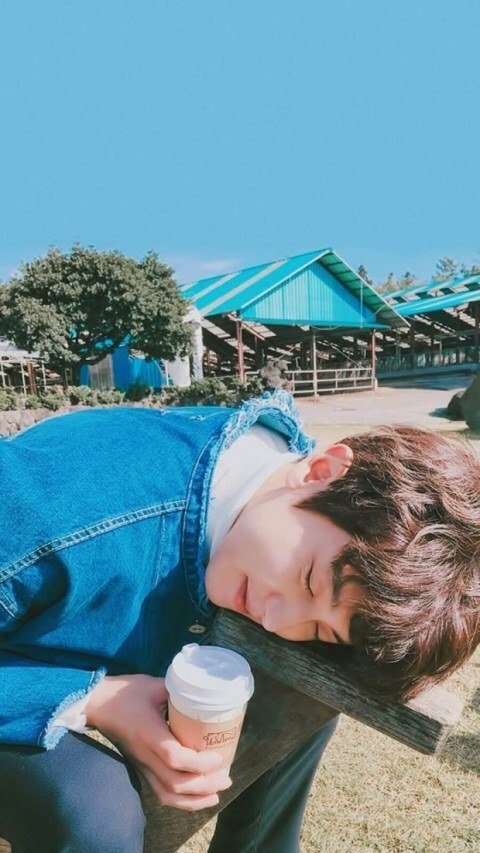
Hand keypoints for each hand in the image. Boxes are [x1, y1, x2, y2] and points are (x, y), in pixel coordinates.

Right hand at [85, 674, 231, 810]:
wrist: (98, 705)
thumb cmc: (125, 693)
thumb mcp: (154, 685)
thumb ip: (179, 691)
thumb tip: (204, 694)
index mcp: (148, 733)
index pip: (174, 758)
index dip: (199, 763)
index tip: (218, 757)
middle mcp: (144, 755)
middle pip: (175, 784)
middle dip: (204, 786)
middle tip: (226, 777)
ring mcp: (141, 765)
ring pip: (167, 795)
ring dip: (194, 799)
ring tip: (216, 793)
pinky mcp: (140, 768)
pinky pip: (160, 793)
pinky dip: (181, 801)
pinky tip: (197, 797)